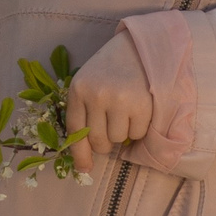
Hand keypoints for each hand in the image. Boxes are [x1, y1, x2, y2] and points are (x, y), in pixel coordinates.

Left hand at [65, 37, 153, 174]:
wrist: (140, 46)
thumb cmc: (112, 68)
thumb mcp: (90, 83)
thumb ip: (85, 112)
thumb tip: (86, 157)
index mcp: (78, 90)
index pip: (75, 131)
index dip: (79, 154)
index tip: (84, 169)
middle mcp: (95, 95)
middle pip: (98, 140)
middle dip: (106, 143)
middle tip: (113, 129)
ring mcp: (118, 100)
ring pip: (118, 139)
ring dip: (124, 132)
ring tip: (127, 111)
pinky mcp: (141, 105)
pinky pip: (137, 133)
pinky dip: (139, 127)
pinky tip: (140, 108)